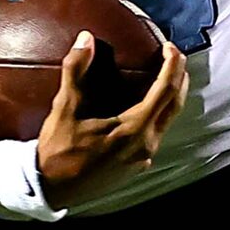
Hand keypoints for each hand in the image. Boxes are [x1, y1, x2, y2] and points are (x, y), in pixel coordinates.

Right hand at [37, 32, 188, 205]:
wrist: (51, 190)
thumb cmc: (57, 152)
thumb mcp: (63, 110)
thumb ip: (75, 71)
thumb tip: (86, 39)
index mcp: (134, 129)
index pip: (166, 90)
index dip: (172, 65)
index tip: (169, 47)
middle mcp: (145, 146)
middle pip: (174, 106)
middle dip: (178, 78)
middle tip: (173, 58)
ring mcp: (143, 159)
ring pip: (166, 122)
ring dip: (169, 98)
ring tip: (163, 78)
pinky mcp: (136, 167)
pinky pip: (155, 136)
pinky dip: (156, 116)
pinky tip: (144, 109)